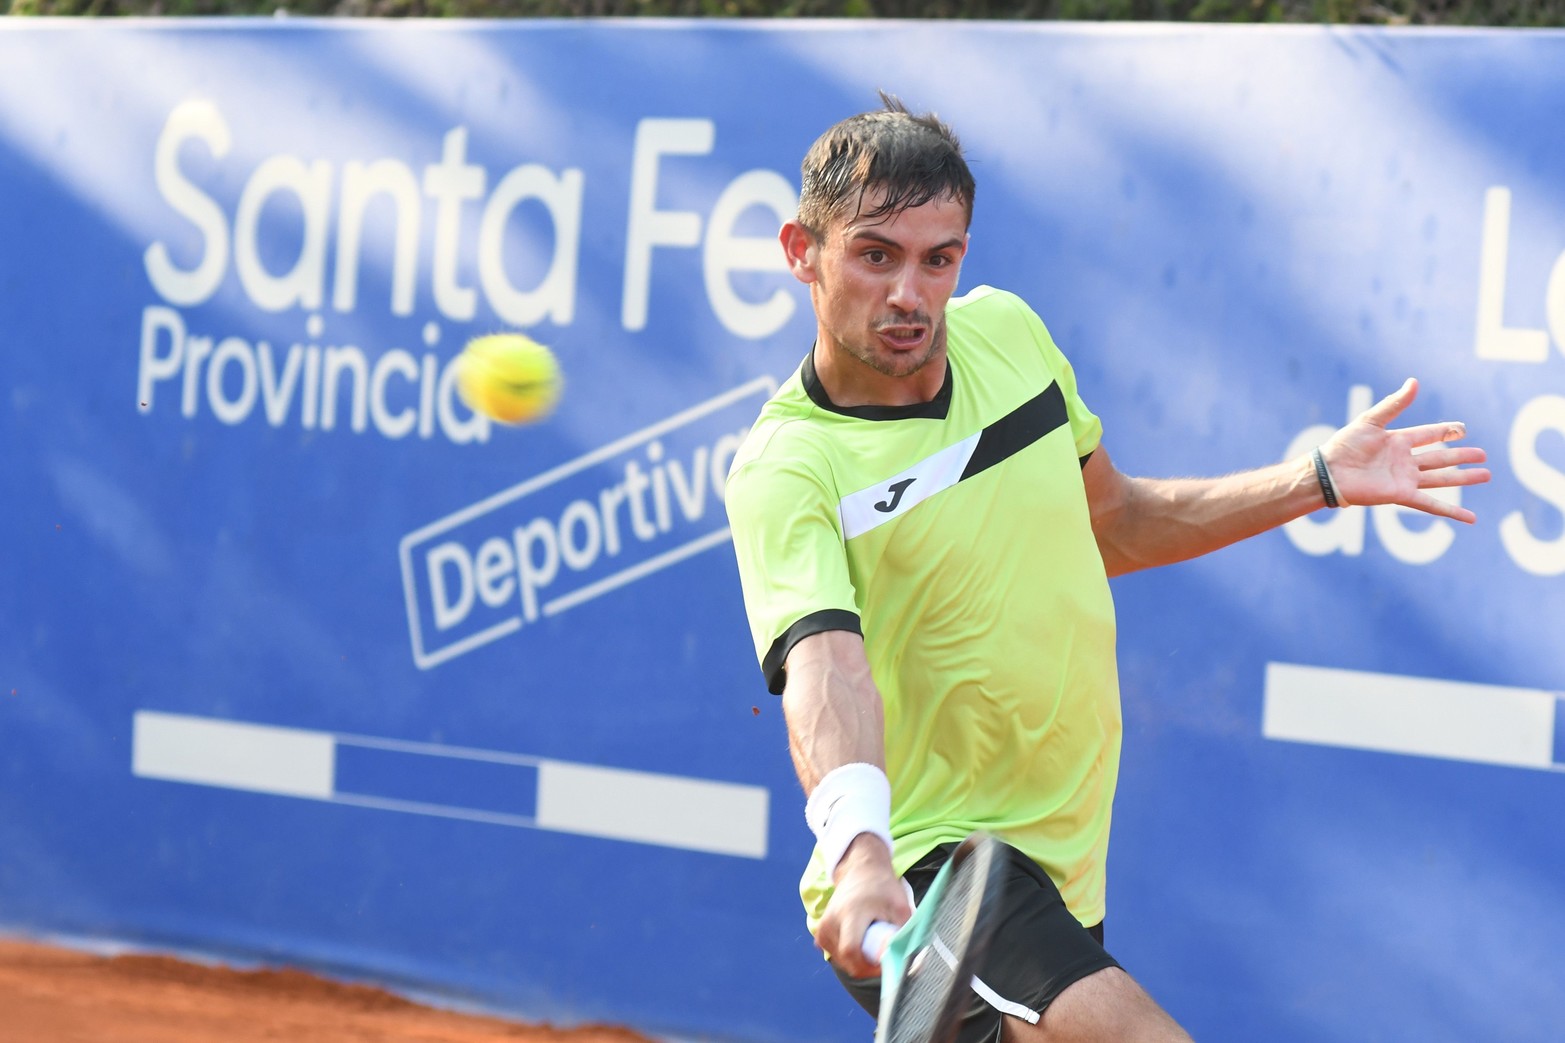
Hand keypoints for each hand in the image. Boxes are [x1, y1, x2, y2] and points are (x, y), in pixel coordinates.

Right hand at [816, 833, 910, 979]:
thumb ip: (905, 935)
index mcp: (849, 913)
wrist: (860, 871)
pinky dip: (851, 956)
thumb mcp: (900, 908)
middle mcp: (830, 922)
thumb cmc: (883, 888)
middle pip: (848, 961)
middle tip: (882, 952)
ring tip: (871, 939)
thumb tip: (909, 963)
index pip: (851, 951)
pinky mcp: (820, 935)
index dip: (870, 966)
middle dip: (868, 965)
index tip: (886, 964)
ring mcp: (822, 929)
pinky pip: (837, 957)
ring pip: (843, 962)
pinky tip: (860, 939)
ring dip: (860, 960)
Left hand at [1319, 378, 1490, 522]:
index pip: (1430, 434)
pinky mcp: (1402, 495)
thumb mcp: (1371, 420)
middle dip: (1462, 456)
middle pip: (1441, 457)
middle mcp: (1405, 460)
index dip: (1447, 431)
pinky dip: (1451, 511)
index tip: (1463, 429)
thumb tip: (1414, 382)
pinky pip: (1431, 504)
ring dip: (1463, 478)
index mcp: (1398, 440)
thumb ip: (1394, 404)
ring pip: (1441, 478)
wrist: (1329, 472)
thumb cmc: (1344, 444)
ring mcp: (1405, 479)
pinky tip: (1470, 517)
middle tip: (1483, 455)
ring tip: (1486, 475)